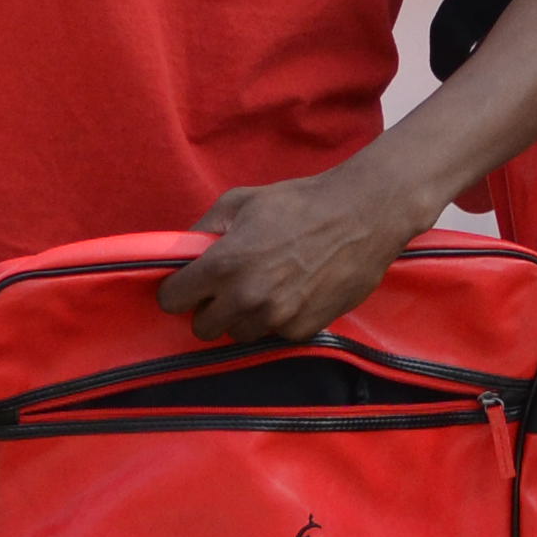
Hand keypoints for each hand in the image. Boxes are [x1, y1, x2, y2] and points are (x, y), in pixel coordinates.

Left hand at [159, 161, 429, 342]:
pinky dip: (279, 320)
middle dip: (211, 308)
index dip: (181, 289)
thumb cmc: (300, 203)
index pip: (172, 300)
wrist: (363, 215)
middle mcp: (245, 298)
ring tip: (265, 289)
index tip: (193, 283)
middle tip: (231, 287)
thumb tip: (184, 253)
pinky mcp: (303, 330)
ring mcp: (276, 318)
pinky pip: (275, 336)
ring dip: (244, 318)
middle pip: (202, 327)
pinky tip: (294, 293)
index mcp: (223, 265)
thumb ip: (204, 229)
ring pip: (238, 335)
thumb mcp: (242, 201)